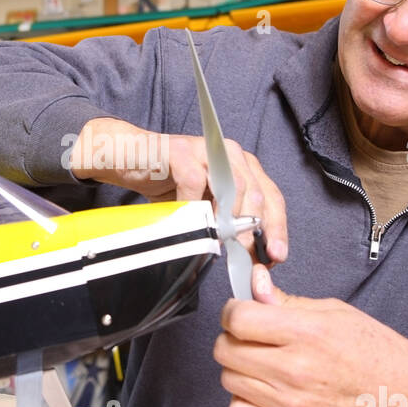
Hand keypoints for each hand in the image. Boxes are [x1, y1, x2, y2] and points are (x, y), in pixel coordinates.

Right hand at [71, 117, 287, 261]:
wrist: (131, 158)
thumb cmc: (168, 184)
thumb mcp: (205, 208)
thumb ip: (227, 224)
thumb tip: (250, 256)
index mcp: (243, 167)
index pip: (270, 198)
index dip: (277, 228)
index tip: (276, 256)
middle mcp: (231, 154)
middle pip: (256, 192)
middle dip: (255, 228)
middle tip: (248, 254)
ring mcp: (208, 150)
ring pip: (233, 185)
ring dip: (230, 217)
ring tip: (223, 240)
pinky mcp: (182, 152)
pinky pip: (195, 182)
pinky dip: (194, 206)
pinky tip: (190, 221)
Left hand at [213, 264, 407, 406]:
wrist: (405, 395)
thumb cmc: (376, 351)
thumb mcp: (334, 312)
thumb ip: (286, 301)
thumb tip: (254, 284)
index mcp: (308, 334)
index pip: (238, 319)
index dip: (234, 310)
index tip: (242, 310)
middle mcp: (295, 370)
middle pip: (225, 350)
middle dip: (234, 337)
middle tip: (254, 335)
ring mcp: (289, 403)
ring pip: (228, 379)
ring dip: (239, 368)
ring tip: (264, 362)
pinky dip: (243, 401)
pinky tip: (262, 389)